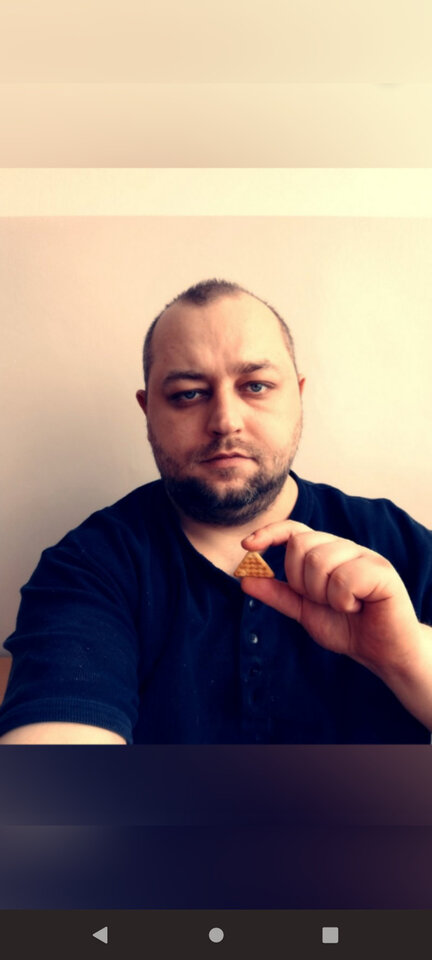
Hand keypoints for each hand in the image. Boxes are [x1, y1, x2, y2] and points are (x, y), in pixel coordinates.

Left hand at [240, 520, 421, 681]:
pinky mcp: (381, 570)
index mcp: (325, 553)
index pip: (294, 530)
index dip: (270, 533)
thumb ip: (278, 595)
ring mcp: (364, 556)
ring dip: (324, 595)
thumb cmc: (348, 627)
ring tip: (344, 606)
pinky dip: (344, 601)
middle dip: (301, 582)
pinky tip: (358, 607)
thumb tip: (245, 579)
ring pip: (320, 561)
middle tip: (323, 601)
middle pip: (301, 546)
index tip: (247, 545)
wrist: (382, 652)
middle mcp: (344, 548)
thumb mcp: (305, 612)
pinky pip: (344, 578)